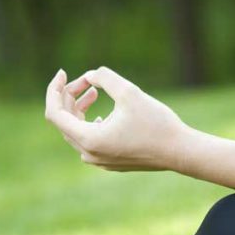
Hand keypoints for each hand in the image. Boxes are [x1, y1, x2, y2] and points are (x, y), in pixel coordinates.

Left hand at [44, 67, 191, 171]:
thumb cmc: (157, 123)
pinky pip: (89, 141)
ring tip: (94, 92)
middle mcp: (89, 154)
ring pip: (76, 131)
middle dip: (70, 97)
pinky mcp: (109, 163)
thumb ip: (104, 78)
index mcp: (89, 139)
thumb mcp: (129, 92)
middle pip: (65, 121)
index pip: (54, 113)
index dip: (54, 89)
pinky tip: (103, 115)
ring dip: (80, 109)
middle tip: (87, 81)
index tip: (63, 72)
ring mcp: (98, 161)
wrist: (180, 152)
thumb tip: (89, 76)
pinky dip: (89, 123)